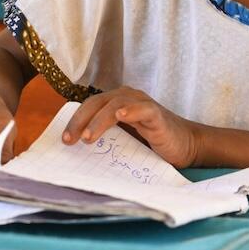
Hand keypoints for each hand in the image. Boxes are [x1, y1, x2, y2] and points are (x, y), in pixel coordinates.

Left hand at [61, 87, 199, 167]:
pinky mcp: (156, 114)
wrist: (185, 145)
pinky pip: (142, 109)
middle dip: (80, 121)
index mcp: (115, 102)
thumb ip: (105, 139)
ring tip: (87, 137)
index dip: (74, 121)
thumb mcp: (123, 141)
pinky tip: (120, 116)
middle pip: (97, 102)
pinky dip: (130, 110)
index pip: (89, 107)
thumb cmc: (152, 143)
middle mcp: (127, 98)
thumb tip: (77, 152)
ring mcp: (142, 104)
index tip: (63, 140)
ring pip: (115, 104)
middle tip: (69, 140)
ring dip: (99, 120)